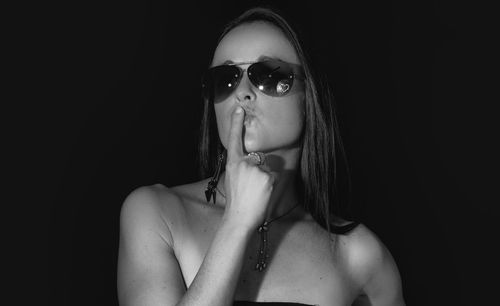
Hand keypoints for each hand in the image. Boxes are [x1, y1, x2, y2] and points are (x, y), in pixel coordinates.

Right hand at [222, 106, 274, 228]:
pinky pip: (274, 177)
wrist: (239, 218)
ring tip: (255, 193)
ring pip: (268, 169)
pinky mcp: (267, 176)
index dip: (236, 123)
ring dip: (266, 180)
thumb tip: (252, 162)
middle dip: (259, 171)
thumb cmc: (237, 202)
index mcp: (232, 163)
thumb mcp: (233, 179)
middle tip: (250, 189)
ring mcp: (256, 169)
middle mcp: (244, 163)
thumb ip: (241, 167)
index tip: (239, 109)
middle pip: (259, 158)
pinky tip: (262, 195)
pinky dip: (271, 186)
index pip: (234, 140)